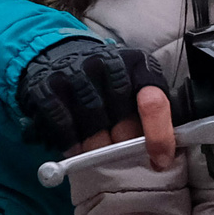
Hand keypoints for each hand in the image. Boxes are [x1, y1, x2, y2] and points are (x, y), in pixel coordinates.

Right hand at [18, 38, 173, 170]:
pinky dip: (72, 144)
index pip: (154, 102)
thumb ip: (149, 111)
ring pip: (94, 126)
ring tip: (97, 153)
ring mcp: (76, 73)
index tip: (159, 161)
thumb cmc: (104, 79)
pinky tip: (75, 150)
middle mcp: (108, 64)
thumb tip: (164, 154)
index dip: (159, 136)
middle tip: (120, 155)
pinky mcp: (49, 86)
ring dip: (97, 147)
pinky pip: (64, 126)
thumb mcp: (133, 83)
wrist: (58, 53)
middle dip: (124, 145)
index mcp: (138, 64)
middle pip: (123, 120)